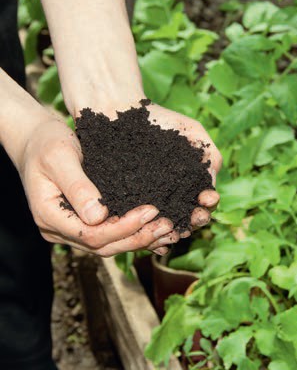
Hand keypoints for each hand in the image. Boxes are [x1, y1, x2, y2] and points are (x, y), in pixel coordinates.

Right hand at [17, 113, 174, 256]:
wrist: (35, 141)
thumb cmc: (45, 144)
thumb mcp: (59, 158)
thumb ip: (77, 186)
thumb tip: (98, 216)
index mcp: (50, 216)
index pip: (92, 234)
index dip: (124, 227)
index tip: (151, 211)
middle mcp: (60, 230)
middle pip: (103, 246)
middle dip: (138, 237)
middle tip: (168, 225)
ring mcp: (71, 230)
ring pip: (109, 245)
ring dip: (140, 240)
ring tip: (169, 232)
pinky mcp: (83, 223)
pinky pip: (110, 236)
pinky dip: (134, 235)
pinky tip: (157, 236)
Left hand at [83, 100, 222, 240]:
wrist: (122, 112)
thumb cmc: (161, 120)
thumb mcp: (193, 133)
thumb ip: (210, 155)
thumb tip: (212, 186)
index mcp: (189, 185)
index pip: (203, 204)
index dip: (208, 204)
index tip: (207, 198)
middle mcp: (171, 198)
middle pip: (187, 219)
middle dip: (195, 220)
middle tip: (196, 216)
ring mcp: (148, 202)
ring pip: (163, 224)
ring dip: (172, 230)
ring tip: (175, 228)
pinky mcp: (125, 203)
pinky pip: (136, 220)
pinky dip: (144, 228)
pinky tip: (149, 228)